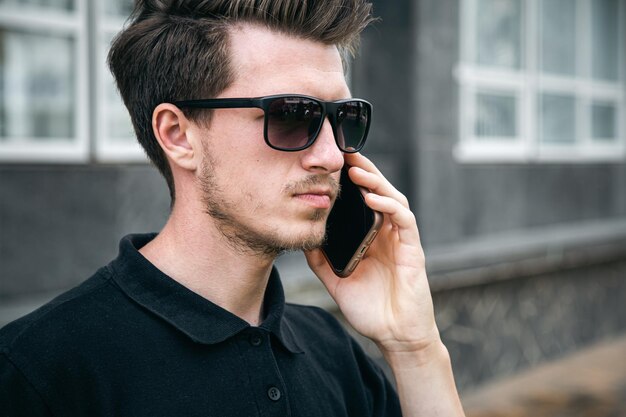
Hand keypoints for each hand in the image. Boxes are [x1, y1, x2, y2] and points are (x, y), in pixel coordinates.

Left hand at [305, 153, 439, 354]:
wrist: (393, 335)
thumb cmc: (369, 308)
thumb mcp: (335, 280)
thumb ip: (321, 258)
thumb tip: (302, 237)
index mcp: (370, 237)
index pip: (362, 201)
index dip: (351, 181)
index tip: (333, 165)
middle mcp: (386, 233)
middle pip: (378, 193)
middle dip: (364, 172)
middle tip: (346, 155)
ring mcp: (401, 239)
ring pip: (393, 199)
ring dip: (376, 183)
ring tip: (356, 172)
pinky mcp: (412, 249)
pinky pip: (404, 220)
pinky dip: (389, 206)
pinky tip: (372, 199)